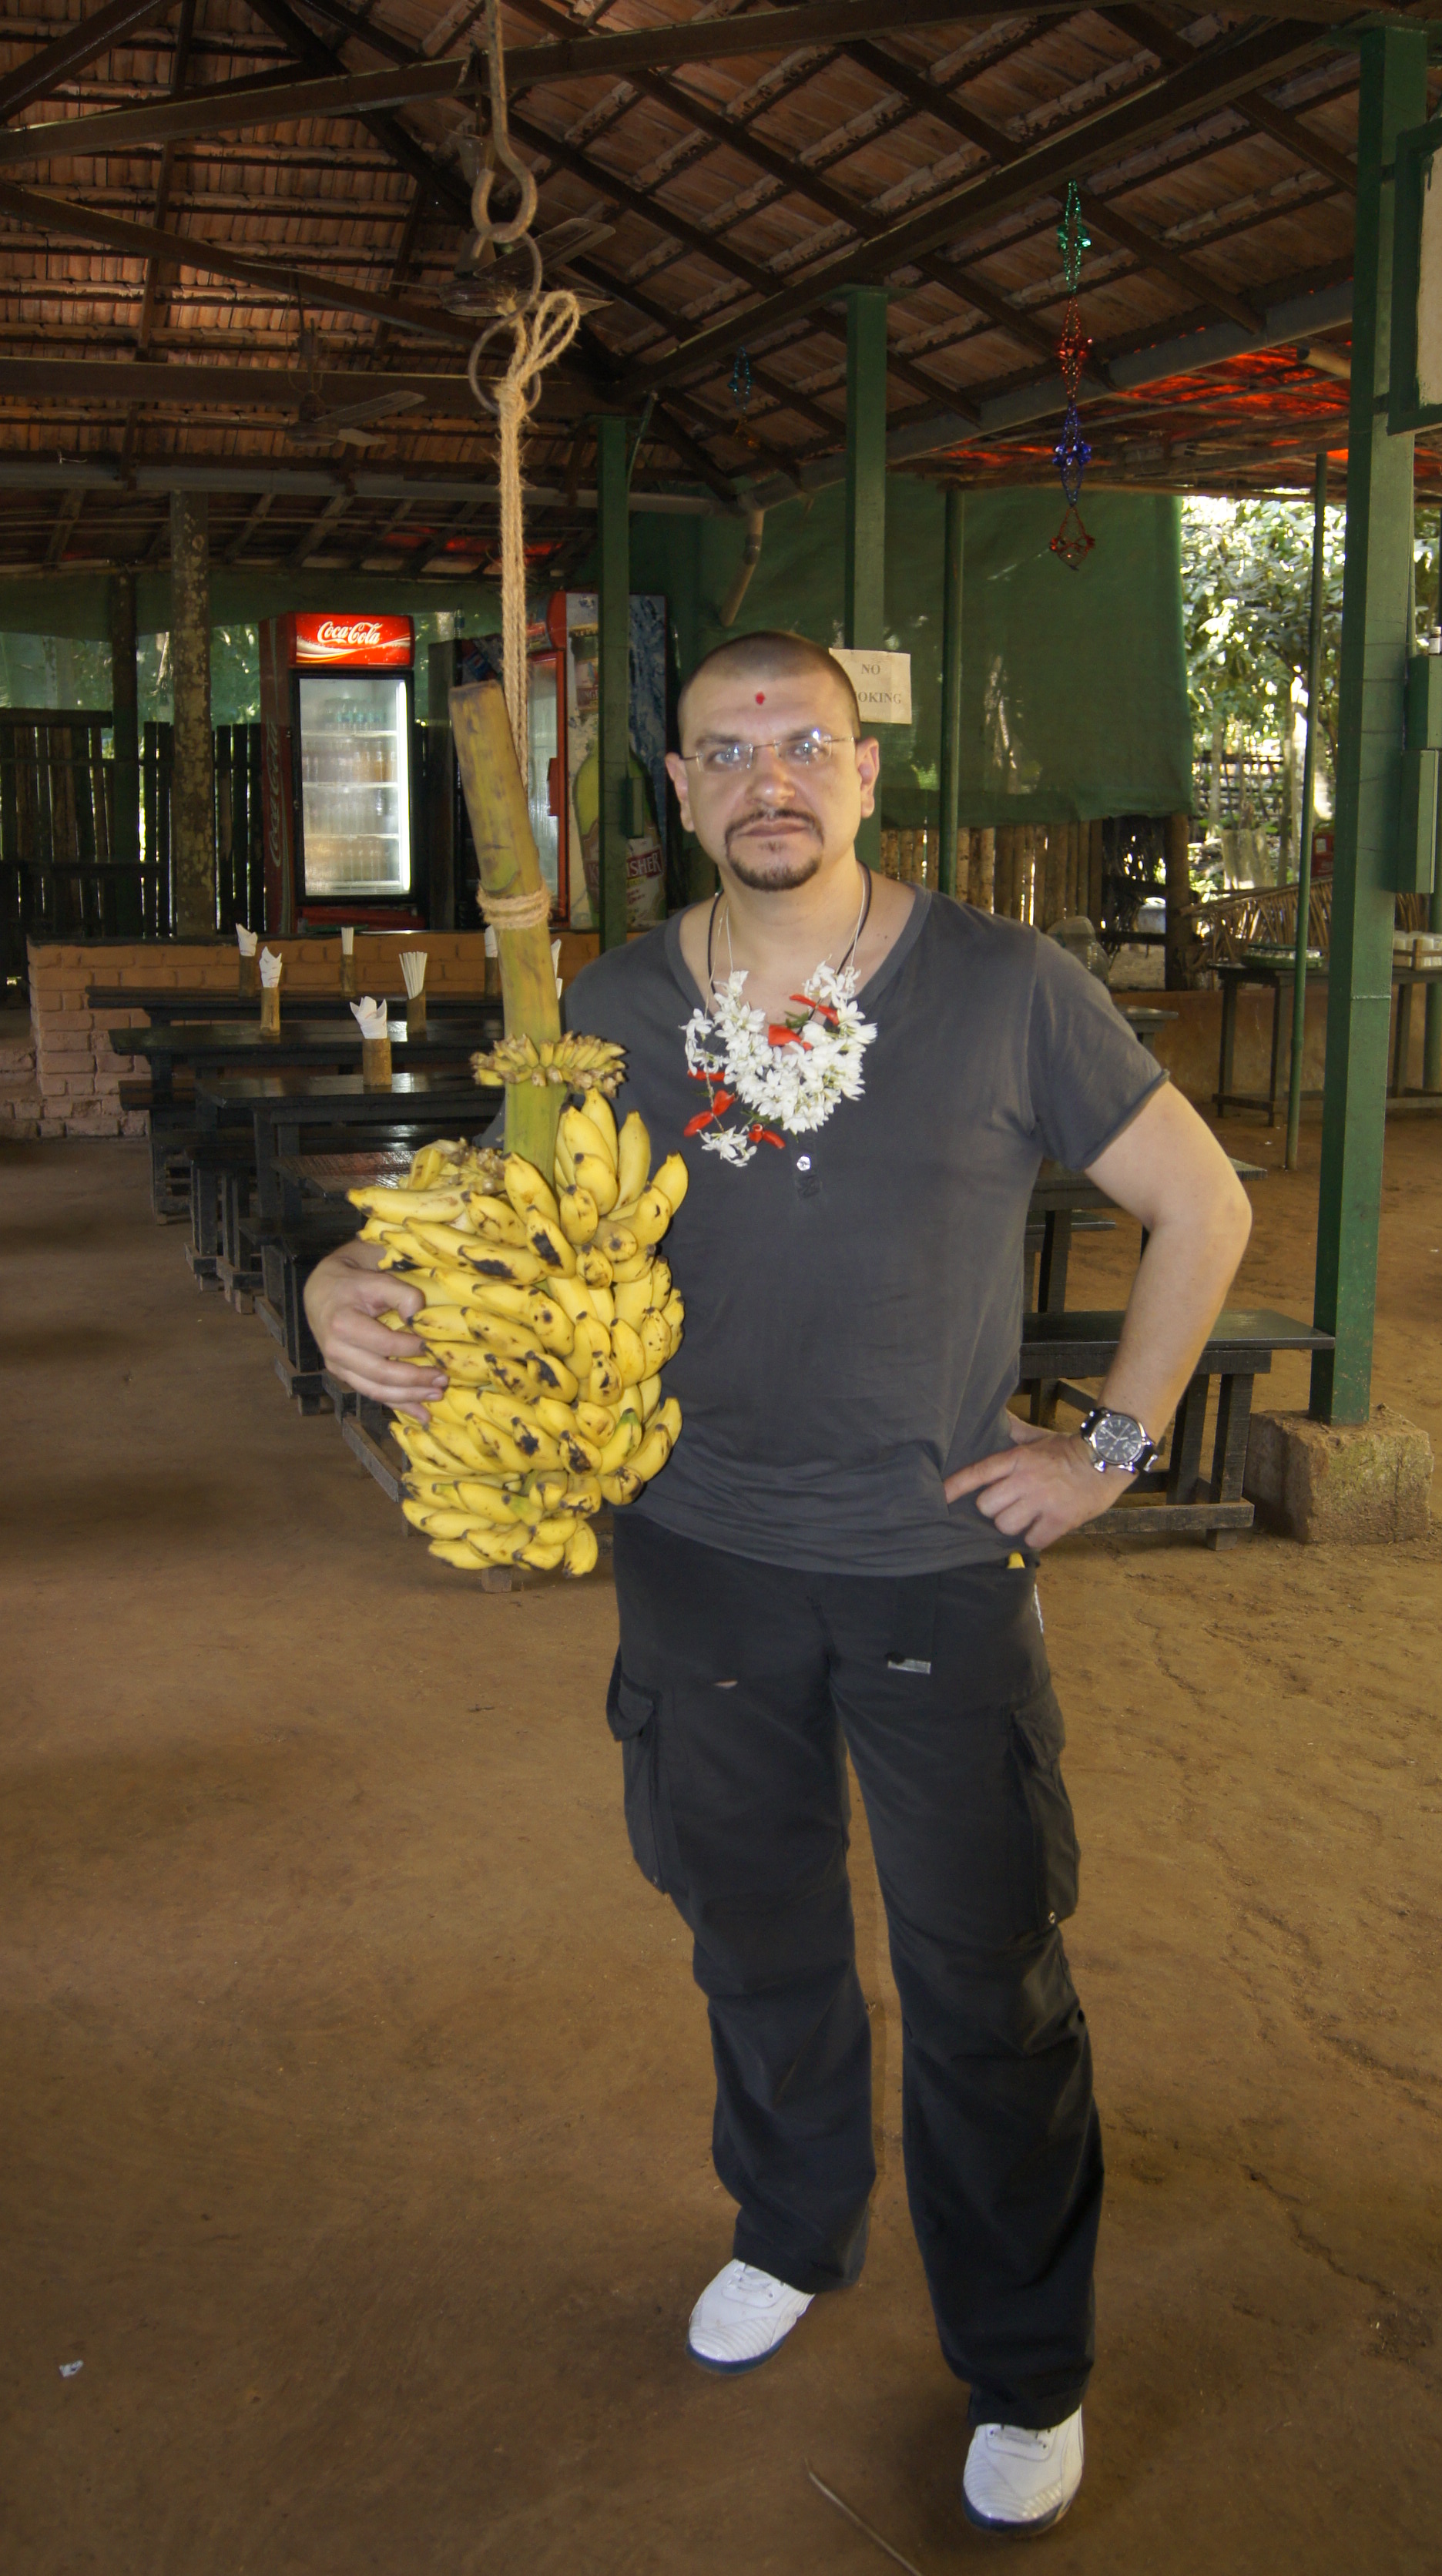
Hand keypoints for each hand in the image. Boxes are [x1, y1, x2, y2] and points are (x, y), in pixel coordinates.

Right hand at [302, 1243, 444, 1421]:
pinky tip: (421, 1414)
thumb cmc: (352, 1284)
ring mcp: (338, 1367)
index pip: (384, 1344)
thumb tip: (419, 1317)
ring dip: (410, 1397)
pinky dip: (398, 1405)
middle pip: (380, 1374)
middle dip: (415, 1380)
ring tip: (437, 1395)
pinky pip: (372, 1393)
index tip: (435, 1347)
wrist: (321, 1292)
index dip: (411, 1348)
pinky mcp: (344, 1375)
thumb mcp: (375, 1279)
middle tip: (443, 1378)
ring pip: (376, 1390)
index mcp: (342, 1324)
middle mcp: (336, 1350)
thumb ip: (401, 1293)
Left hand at [944, 1413, 1133, 1549]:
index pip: (977, 1473)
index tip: (939, 1497)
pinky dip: (1036, 1537)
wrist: (1106, 1460)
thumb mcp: (1037, 1437)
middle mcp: (1025, 1480)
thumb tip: (994, 1417)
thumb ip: (1013, 1432)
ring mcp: (1041, 1501)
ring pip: (1005, 1525)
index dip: (955, 1487)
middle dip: (995, 1509)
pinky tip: (1044, 1526)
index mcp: (1017, 1459)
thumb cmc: (1068, 1451)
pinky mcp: (1058, 1520)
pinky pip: (1031, 1539)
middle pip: (987, 1506)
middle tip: (1010, 1505)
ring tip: (1028, 1516)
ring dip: (1014, 1525)